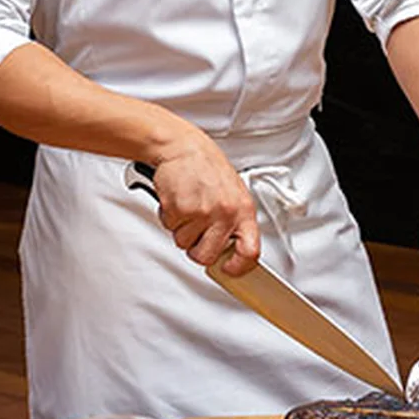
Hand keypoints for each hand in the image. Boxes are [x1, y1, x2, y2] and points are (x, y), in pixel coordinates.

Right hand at [150, 129, 259, 275]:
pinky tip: (177, 200)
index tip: (229, 270)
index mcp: (244, 210)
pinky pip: (169, 227)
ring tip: (187, 206)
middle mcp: (225, 213)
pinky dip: (169, 217)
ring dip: (181, 229)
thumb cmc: (207, 169)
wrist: (183, 147)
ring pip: (183, 243)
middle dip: (196, 249)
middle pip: (206, 256)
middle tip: (195, 232)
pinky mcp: (179, 208)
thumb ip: (234, 221)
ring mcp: (202, 211)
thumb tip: (231, 251)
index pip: (250, 251)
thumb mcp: (233, 193)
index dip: (238, 268)